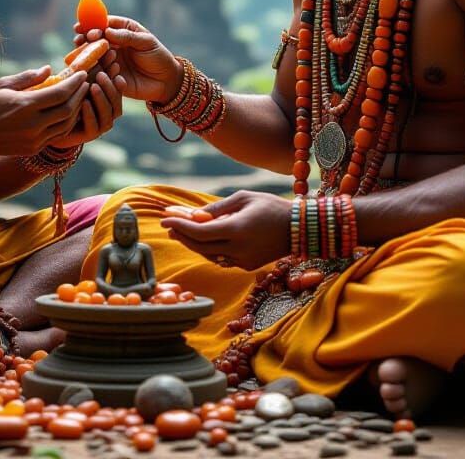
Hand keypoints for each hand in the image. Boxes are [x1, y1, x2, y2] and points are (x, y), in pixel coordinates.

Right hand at [0, 67, 88, 157]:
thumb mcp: (3, 85)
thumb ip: (28, 77)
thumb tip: (49, 69)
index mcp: (25, 105)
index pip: (59, 93)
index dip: (74, 82)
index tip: (82, 73)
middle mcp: (33, 124)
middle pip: (68, 109)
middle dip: (80, 95)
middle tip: (85, 83)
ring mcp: (35, 139)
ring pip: (66, 124)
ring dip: (77, 109)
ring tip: (80, 96)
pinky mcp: (34, 148)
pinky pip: (58, 135)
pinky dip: (68, 122)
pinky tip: (69, 112)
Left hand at [47, 67, 126, 148]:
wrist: (46, 120)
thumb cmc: (60, 95)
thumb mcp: (73, 79)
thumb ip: (84, 68)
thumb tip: (90, 46)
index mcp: (105, 97)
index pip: (116, 86)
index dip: (115, 74)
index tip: (113, 61)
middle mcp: (106, 111)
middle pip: (115, 100)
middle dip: (110, 86)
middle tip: (101, 74)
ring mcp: (100, 124)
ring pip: (108, 114)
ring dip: (102, 99)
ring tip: (93, 86)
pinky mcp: (89, 135)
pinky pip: (94, 127)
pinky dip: (90, 115)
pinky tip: (83, 103)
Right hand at [75, 15, 181, 103]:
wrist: (166, 81)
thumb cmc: (158, 56)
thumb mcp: (146, 42)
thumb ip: (127, 36)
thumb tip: (107, 31)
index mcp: (121, 31)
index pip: (102, 25)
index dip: (91, 25)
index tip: (82, 28)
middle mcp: (112, 45)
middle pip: (93, 40)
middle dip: (85, 40)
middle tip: (80, 41)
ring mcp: (109, 61)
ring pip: (93, 57)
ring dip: (91, 56)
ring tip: (100, 56)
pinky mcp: (110, 77)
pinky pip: (100, 73)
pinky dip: (99, 71)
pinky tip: (110, 71)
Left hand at [159, 190, 290, 270]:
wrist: (299, 228)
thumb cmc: (270, 206)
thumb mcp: (243, 198)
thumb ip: (217, 208)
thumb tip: (194, 215)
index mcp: (236, 229)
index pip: (200, 231)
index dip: (180, 226)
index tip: (165, 219)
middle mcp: (238, 249)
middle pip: (200, 246)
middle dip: (182, 236)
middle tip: (169, 226)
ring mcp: (243, 260)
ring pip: (209, 255)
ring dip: (193, 244)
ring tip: (180, 232)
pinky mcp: (247, 266)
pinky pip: (221, 259)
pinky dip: (208, 250)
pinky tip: (200, 240)